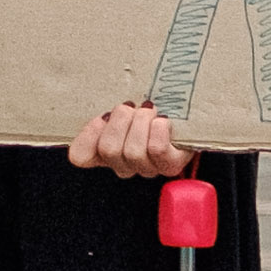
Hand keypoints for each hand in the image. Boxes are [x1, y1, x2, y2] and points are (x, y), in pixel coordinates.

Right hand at [71, 100, 187, 179]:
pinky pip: (156, 150)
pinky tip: (163, 121)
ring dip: (142, 122)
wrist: (190, 105)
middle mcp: (124, 164)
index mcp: (105, 149)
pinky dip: (158, 129)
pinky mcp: (170, 165)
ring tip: (151, 112)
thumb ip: (103, 111)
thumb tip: (98, 119)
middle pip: (108, 149)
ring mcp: (148, 167)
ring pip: (132, 151)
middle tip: (133, 107)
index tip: (103, 116)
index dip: (89, 135)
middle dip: (121, 120)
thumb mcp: (123, 103)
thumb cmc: (154, 102)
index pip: (80, 156)